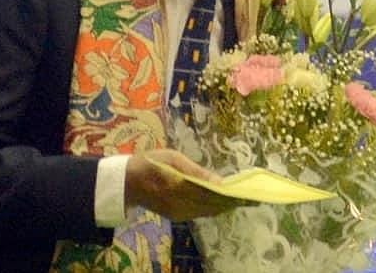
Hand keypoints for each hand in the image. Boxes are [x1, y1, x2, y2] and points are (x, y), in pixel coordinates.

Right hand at [125, 149, 244, 220]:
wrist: (124, 182)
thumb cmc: (150, 163)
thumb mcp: (173, 159)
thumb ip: (197, 171)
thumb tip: (219, 181)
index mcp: (180, 188)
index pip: (212, 195)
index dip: (231, 196)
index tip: (248, 193)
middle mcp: (180, 205)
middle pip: (212, 206)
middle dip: (232, 201)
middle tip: (252, 196)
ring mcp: (178, 212)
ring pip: (207, 211)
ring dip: (224, 205)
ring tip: (242, 198)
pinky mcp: (175, 215)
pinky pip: (199, 213)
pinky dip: (212, 208)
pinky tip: (223, 201)